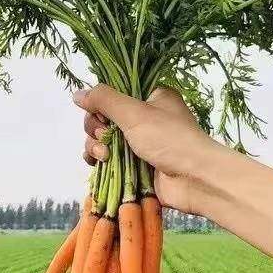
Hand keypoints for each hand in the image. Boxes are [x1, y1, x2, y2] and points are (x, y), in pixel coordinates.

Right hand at [73, 85, 220, 214]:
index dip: (101, 103)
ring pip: (104, 139)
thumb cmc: (170, 139)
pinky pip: (109, 159)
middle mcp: (146, 117)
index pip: (115, 93)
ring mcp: (141, 142)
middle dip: (97, 128)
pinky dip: (100, 160)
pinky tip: (98, 164)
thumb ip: (104, 100)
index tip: (101, 114)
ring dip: (96, 146)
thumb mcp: (135, 113)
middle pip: (105, 116)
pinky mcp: (137, 165)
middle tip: (105, 136)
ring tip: (104, 156)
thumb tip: (77, 94)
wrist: (195, 180)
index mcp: (151, 97)